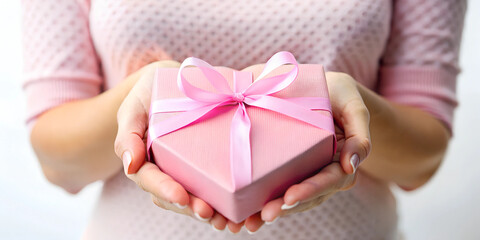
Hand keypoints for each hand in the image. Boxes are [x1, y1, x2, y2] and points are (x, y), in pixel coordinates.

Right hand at [114, 60, 228, 229]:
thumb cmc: (151, 92)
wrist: (178, 81)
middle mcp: (167, 172)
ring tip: (228, 220)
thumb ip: (128, 133)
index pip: (152, 181)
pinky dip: (227, 201)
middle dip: (192, 208)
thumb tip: (130, 166)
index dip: (166, 191)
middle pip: (176, 198)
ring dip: (211, 212)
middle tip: (210, 214)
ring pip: (196, 199)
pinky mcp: (209, 165)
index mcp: (146, 161)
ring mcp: (188, 171)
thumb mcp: (134, 107)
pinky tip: (242, 211)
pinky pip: (216, 187)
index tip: (183, 197)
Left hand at [242, 71, 370, 232]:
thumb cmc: (341, 95)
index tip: (291, 197)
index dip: (310, 190)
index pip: (328, 180)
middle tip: (265, 215)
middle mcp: (323, 172)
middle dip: (286, 207)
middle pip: (306, 196)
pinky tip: (242, 215)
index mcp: (342, 160)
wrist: (325, 90)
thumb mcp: (354, 107)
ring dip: (269, 211)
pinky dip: (259, 202)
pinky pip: (276, 188)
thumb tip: (350, 165)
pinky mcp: (287, 169)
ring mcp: (305, 173)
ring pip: (289, 198)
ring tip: (249, 222)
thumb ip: (359, 134)